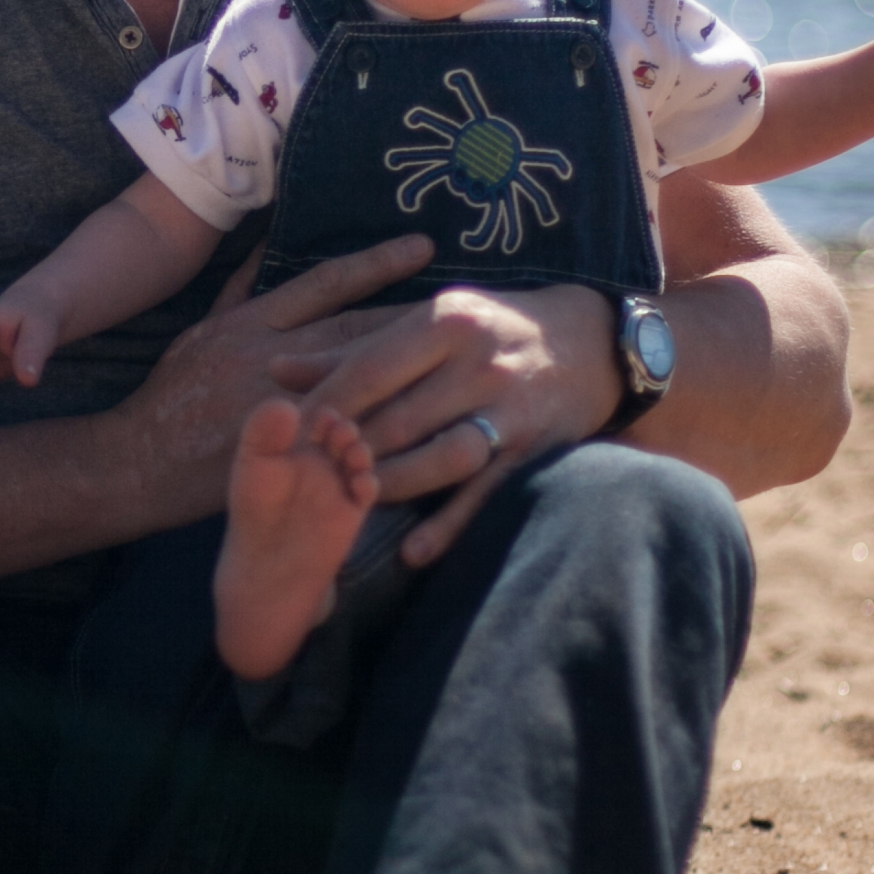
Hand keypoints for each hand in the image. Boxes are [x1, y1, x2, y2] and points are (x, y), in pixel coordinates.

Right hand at [110, 235, 436, 513]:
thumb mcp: (200, 330)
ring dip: (414, 375)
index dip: (377, 263)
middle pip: (359, 331)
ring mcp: (285, 410)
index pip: (326, 283)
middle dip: (415, 319)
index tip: (424, 247)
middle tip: (469, 305)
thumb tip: (264, 244)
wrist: (140, 463)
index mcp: (254, 323)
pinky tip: (434, 432)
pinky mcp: (291, 455)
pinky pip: (349, 443)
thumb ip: (239, 289)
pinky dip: (391, 434)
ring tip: (464, 364)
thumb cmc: (170, 395)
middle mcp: (274, 358)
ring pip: (363, 387)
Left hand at [285, 281, 622, 567]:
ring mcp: (511, 411)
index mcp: (446, 321)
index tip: (285, 433)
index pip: (369, 369)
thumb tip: (279, 369)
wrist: (594, 342)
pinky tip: (414, 552)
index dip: (323, 405)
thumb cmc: (492, 328)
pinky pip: (487, 494)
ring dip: (391, 486)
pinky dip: (451, 525)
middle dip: (347, 452)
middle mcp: (480, 364)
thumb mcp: (430, 322)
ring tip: (351, 503)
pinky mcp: (536, 451)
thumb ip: (356, 347)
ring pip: (439, 459)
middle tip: (305, 479)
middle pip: (398, 418)